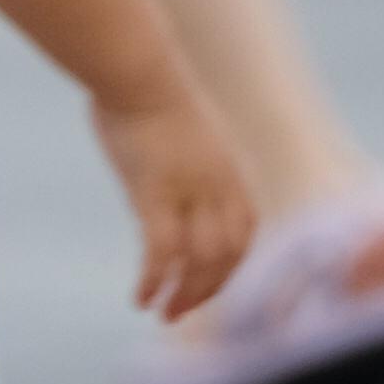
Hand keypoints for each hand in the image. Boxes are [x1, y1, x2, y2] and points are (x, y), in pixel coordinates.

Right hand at [94, 83, 260, 322]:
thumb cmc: (149, 91)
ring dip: (185, 295)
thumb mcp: (183, 130)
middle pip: (229, 254)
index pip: (245, 233)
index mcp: (229, 171)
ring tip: (164, 314)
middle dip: (210, 290)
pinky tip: (140, 298)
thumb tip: (172, 171)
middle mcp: (219, 186)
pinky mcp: (155, 193)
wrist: (137, 70)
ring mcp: (191, 191)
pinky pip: (161, 251)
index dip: (233, 266)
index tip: (209, 284)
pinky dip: (154, 281)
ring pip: (201, 260)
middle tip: (183, 312)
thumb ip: (189, 159)